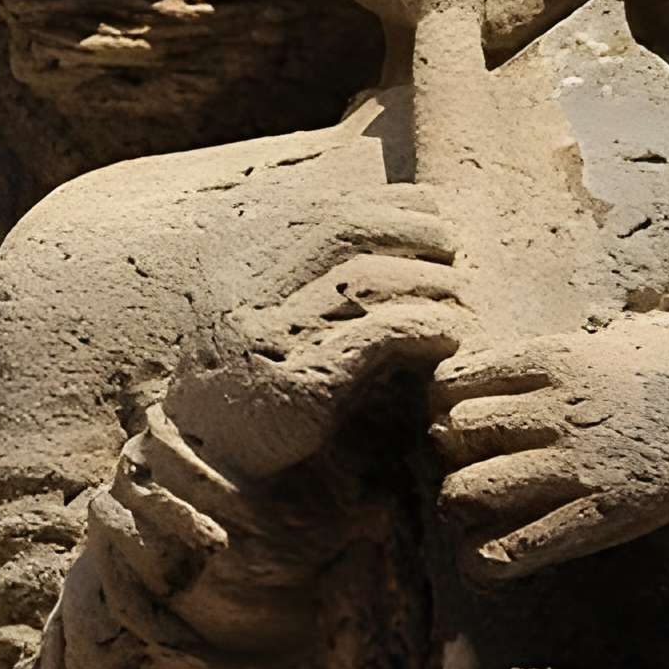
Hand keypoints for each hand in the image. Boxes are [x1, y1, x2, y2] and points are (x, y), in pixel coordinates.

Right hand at [165, 196, 469, 485]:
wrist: (205, 466)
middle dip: (409, 227)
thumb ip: (304, 279)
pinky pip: (379, 335)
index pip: (324, 208)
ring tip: (462, 294)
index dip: (384, 202)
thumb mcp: (265, 319)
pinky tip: (449, 336)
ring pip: (366, 277)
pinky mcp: (299, 385)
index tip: (431, 207)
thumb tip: (382, 237)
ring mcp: (270, 336)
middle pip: (344, 229)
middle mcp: (248, 291)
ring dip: (428, 278)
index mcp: (239, 265)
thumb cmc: (248, 388)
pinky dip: (425, 327)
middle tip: (454, 243)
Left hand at [433, 316, 668, 574]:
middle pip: (455, 432)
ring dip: (460, 501)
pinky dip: (484, 558)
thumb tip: (508, 353)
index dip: (444, 402)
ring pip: (469, 488)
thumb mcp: (613, 338)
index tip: (457, 413)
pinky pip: (514, 547)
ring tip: (473, 507)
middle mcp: (556, 411)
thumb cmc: (667, 378)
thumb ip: (556, 346)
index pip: (454, 380)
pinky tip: (483, 558)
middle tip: (466, 461)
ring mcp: (573, 467)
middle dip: (450, 451)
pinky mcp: (594, 516)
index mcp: (554, 360)